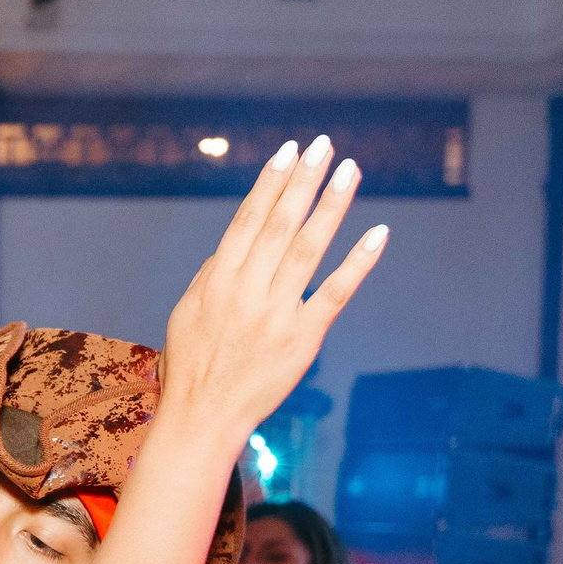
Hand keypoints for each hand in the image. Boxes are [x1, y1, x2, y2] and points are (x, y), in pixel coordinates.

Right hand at [159, 136, 386, 444]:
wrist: (202, 418)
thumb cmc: (191, 365)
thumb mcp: (186, 313)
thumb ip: (211, 274)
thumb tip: (234, 244)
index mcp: (217, 281)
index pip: (248, 220)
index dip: (271, 183)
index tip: (290, 151)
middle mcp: (246, 291)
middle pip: (279, 224)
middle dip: (303, 181)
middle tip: (324, 145)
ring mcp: (276, 314)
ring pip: (308, 249)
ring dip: (331, 206)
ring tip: (349, 170)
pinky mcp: (302, 339)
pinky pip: (335, 293)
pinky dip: (358, 262)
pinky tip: (377, 233)